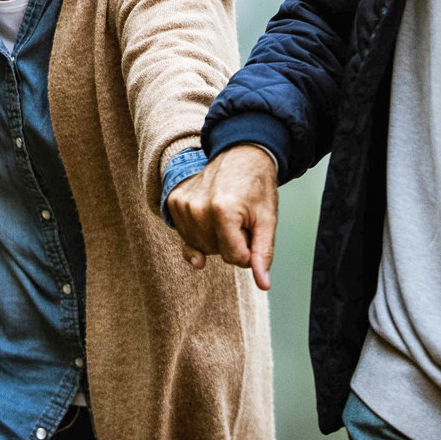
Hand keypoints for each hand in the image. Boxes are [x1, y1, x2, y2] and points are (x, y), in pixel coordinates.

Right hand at [167, 146, 278, 290]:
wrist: (239, 155)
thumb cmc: (256, 187)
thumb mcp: (267, 220)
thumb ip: (262, 253)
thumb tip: (263, 284)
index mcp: (223, 212)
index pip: (236, 258)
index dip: (248, 248)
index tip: (252, 227)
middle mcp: (197, 209)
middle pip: (217, 253)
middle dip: (231, 241)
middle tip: (240, 216)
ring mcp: (182, 205)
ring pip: (201, 248)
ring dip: (215, 237)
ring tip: (225, 213)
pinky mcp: (173, 202)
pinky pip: (187, 236)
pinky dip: (200, 232)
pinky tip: (209, 214)